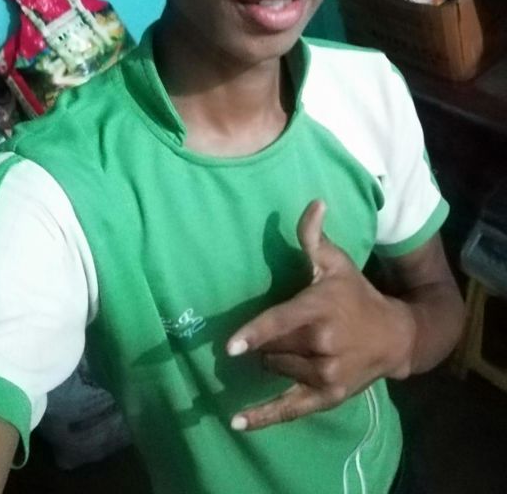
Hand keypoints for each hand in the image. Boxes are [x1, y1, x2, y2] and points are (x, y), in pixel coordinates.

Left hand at [226, 199, 415, 430]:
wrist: (395, 336)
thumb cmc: (356, 294)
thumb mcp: (338, 262)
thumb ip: (315, 237)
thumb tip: (313, 202)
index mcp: (320, 309)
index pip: (281, 322)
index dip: (256, 333)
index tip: (230, 346)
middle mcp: (322, 344)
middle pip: (271, 347)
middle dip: (266, 339)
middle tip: (279, 328)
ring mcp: (326, 374)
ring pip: (275, 369)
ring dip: (273, 359)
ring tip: (293, 345)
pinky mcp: (328, 396)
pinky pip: (289, 409)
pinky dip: (263, 417)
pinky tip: (236, 423)